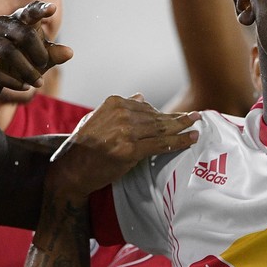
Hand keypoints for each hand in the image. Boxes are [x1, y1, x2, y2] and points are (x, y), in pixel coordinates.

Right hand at [0, 0, 72, 94]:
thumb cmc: (18, 61)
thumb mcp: (38, 58)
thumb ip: (52, 54)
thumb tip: (69, 52)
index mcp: (17, 20)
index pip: (29, 11)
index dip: (39, 9)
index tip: (52, 9)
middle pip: (23, 33)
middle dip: (38, 52)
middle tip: (45, 65)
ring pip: (9, 52)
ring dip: (27, 70)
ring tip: (38, 83)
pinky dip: (12, 81)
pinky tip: (24, 87)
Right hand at [45, 94, 200, 198]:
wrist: (70, 169)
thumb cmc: (84, 146)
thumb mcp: (97, 119)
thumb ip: (120, 108)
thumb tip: (141, 96)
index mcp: (114, 103)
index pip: (146, 108)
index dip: (163, 114)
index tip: (177, 116)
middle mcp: (121, 114)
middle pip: (156, 117)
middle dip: (178, 118)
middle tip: (196, 116)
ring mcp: (126, 132)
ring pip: (162, 130)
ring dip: (182, 128)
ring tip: (196, 126)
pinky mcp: (130, 150)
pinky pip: (160, 145)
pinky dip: (178, 142)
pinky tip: (190, 139)